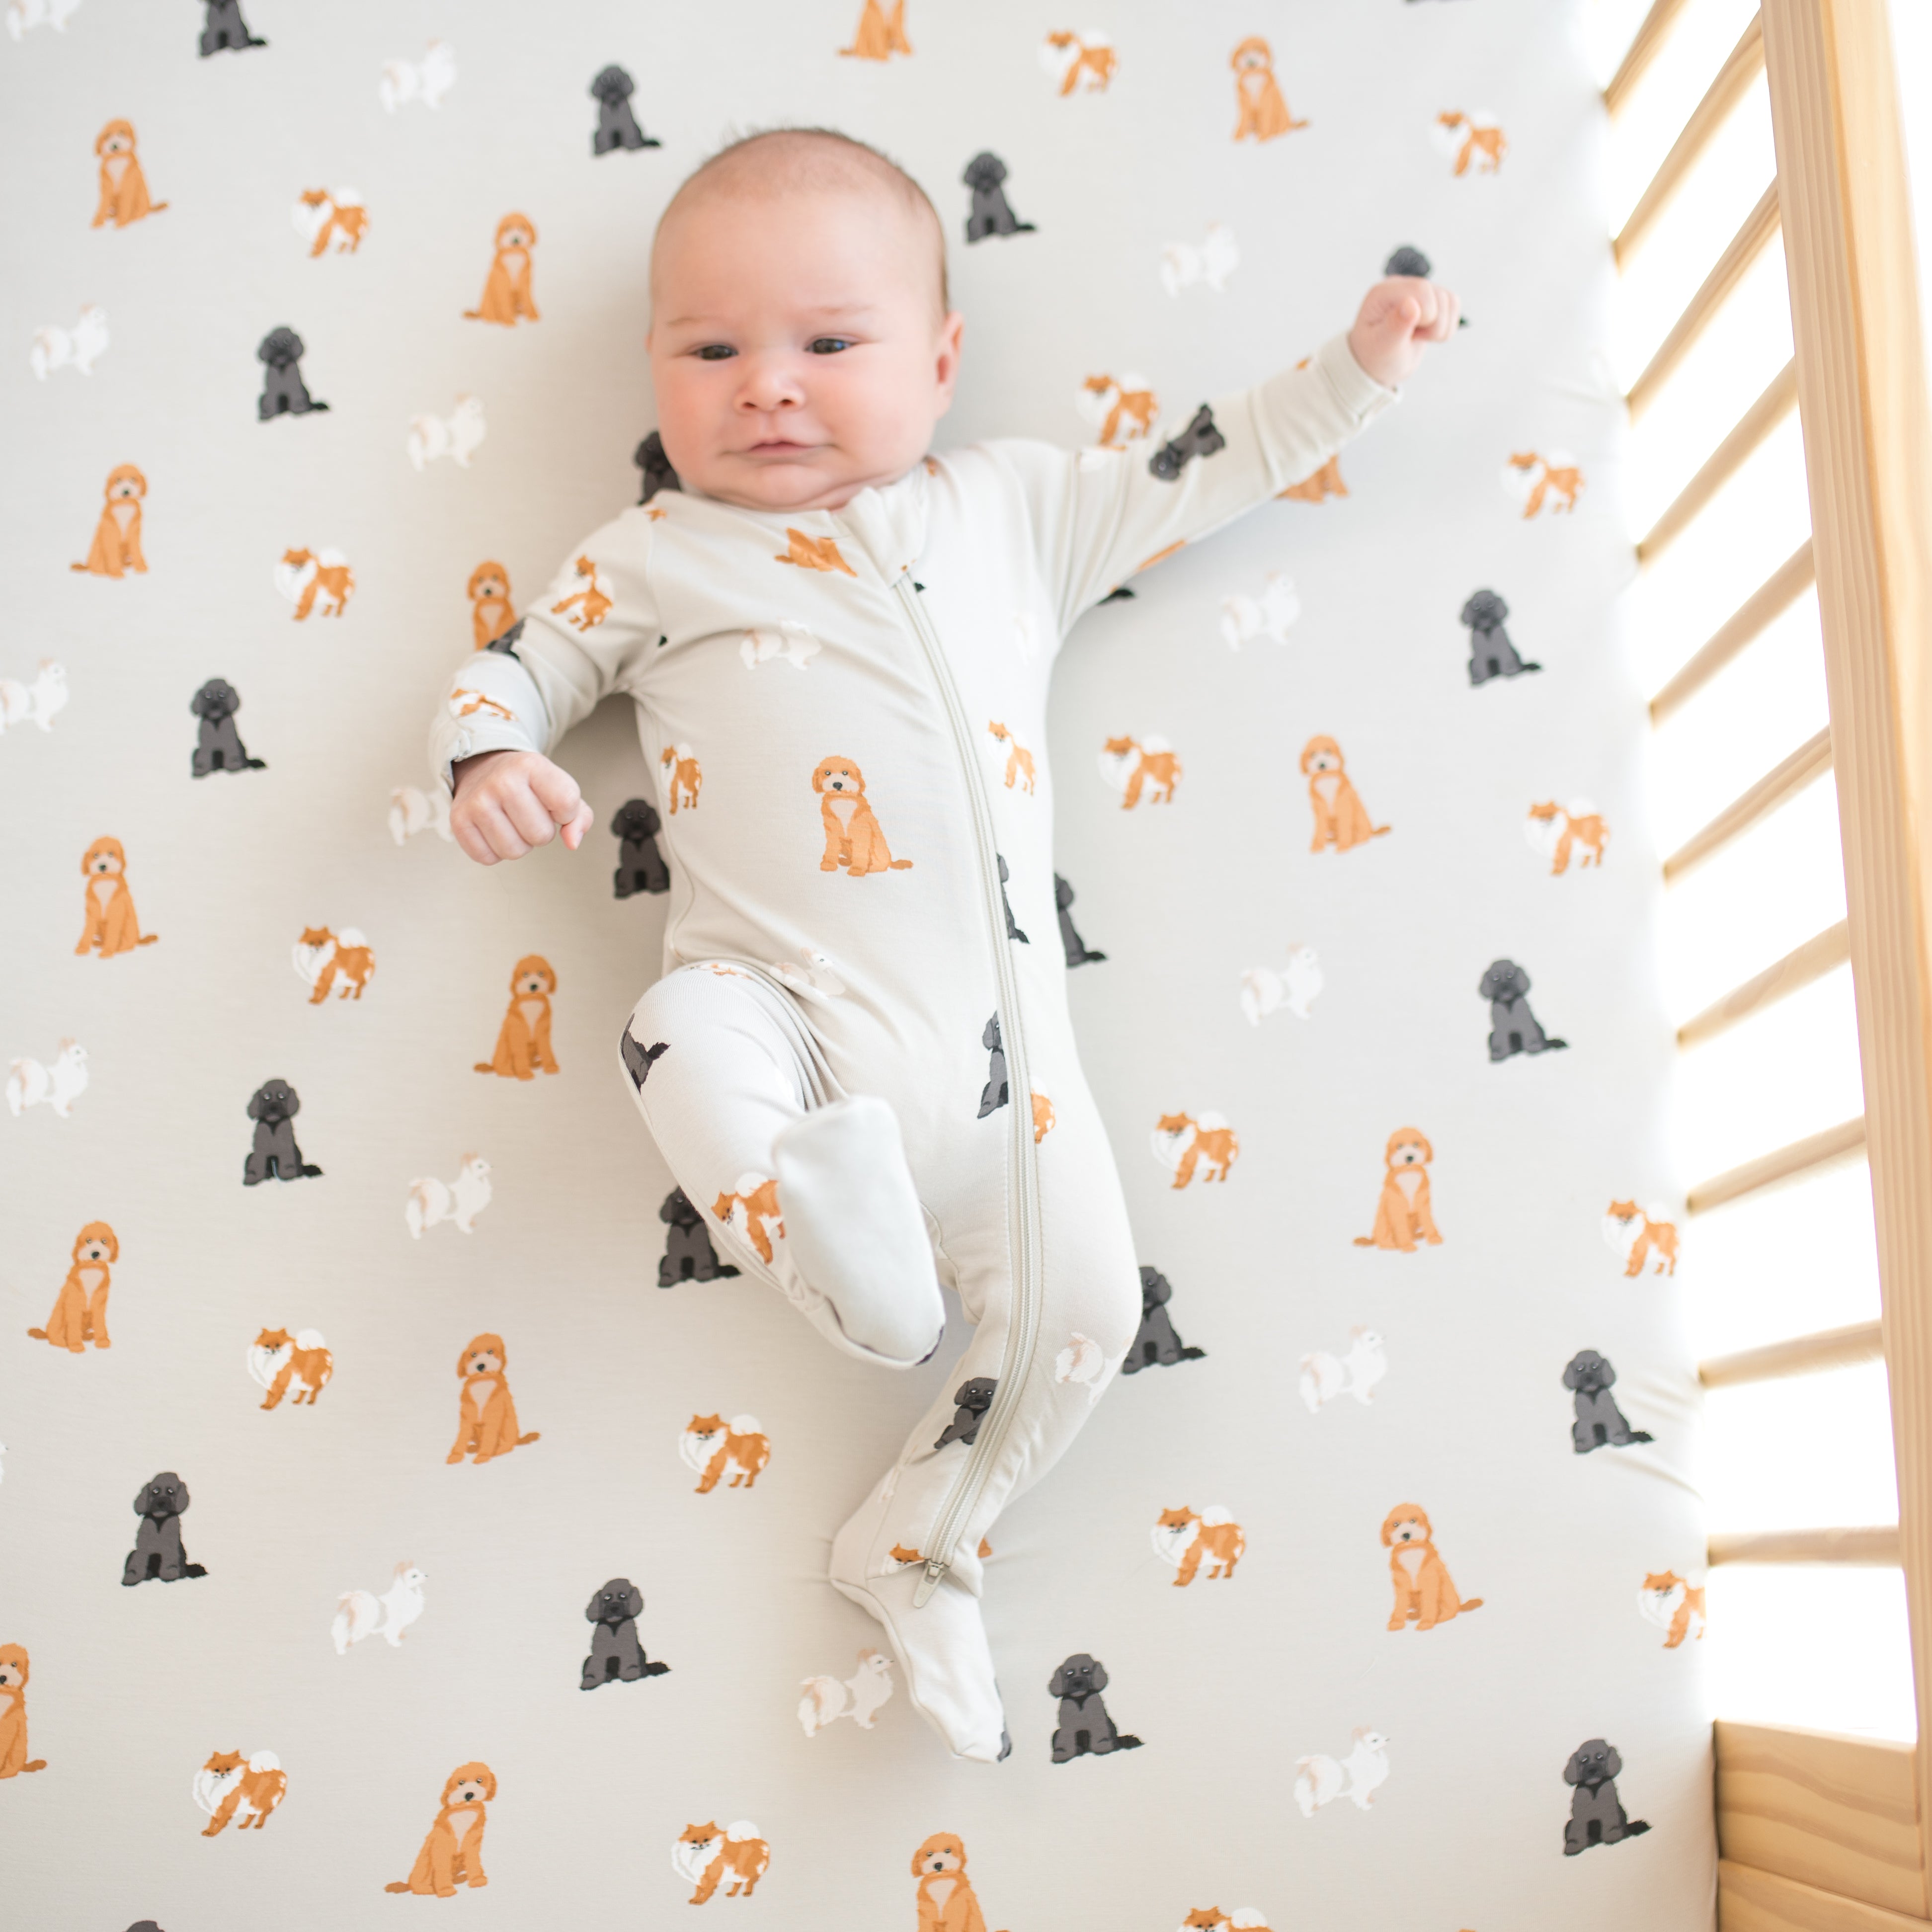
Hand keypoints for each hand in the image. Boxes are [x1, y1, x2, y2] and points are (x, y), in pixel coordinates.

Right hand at [449, 749, 593, 865]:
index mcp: (532, 765)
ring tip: (512, 822)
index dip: (566, 813)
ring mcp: (477, 801)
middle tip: (529, 815)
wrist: (483, 768)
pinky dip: (495, 851)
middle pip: (540, 835)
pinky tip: (494, 830)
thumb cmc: (528, 784)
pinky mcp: (458, 820)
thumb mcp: (558, 787)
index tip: (553, 804)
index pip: (566, 803)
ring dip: (519, 844)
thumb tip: (572, 843)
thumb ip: (578, 816)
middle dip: (541, 832)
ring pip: (514, 851)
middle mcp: (502, 781)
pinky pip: (488, 858)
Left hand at [1347, 276, 1459, 388]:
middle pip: (1438, 295)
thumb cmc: (1377, 357)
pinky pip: (1454, 305)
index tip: (1410, 335)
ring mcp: (1417, 291)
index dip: (1426, 315)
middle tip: (1412, 338)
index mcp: (1383, 293)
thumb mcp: (1383, 347)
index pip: (1421, 289)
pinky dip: (1447, 327)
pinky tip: (1427, 334)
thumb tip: (1411, 304)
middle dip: (1434, 325)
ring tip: (1417, 337)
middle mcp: (1400, 285)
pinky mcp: (1431, 299)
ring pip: (1450, 300)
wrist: (1382, 364)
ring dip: (1440, 328)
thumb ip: (1396, 325)